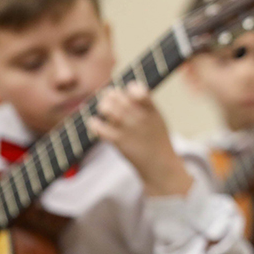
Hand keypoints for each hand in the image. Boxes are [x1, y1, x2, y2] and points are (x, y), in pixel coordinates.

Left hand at [87, 82, 192, 196]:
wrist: (159, 165)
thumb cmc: (156, 139)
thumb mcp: (157, 119)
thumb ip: (144, 105)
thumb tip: (123, 91)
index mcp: (153, 112)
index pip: (141, 93)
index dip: (132, 88)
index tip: (128, 89)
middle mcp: (141, 119)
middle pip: (120, 99)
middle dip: (111, 95)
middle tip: (107, 95)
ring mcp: (130, 131)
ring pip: (109, 110)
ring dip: (103, 106)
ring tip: (102, 107)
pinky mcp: (119, 143)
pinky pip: (101, 129)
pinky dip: (94, 124)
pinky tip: (93, 122)